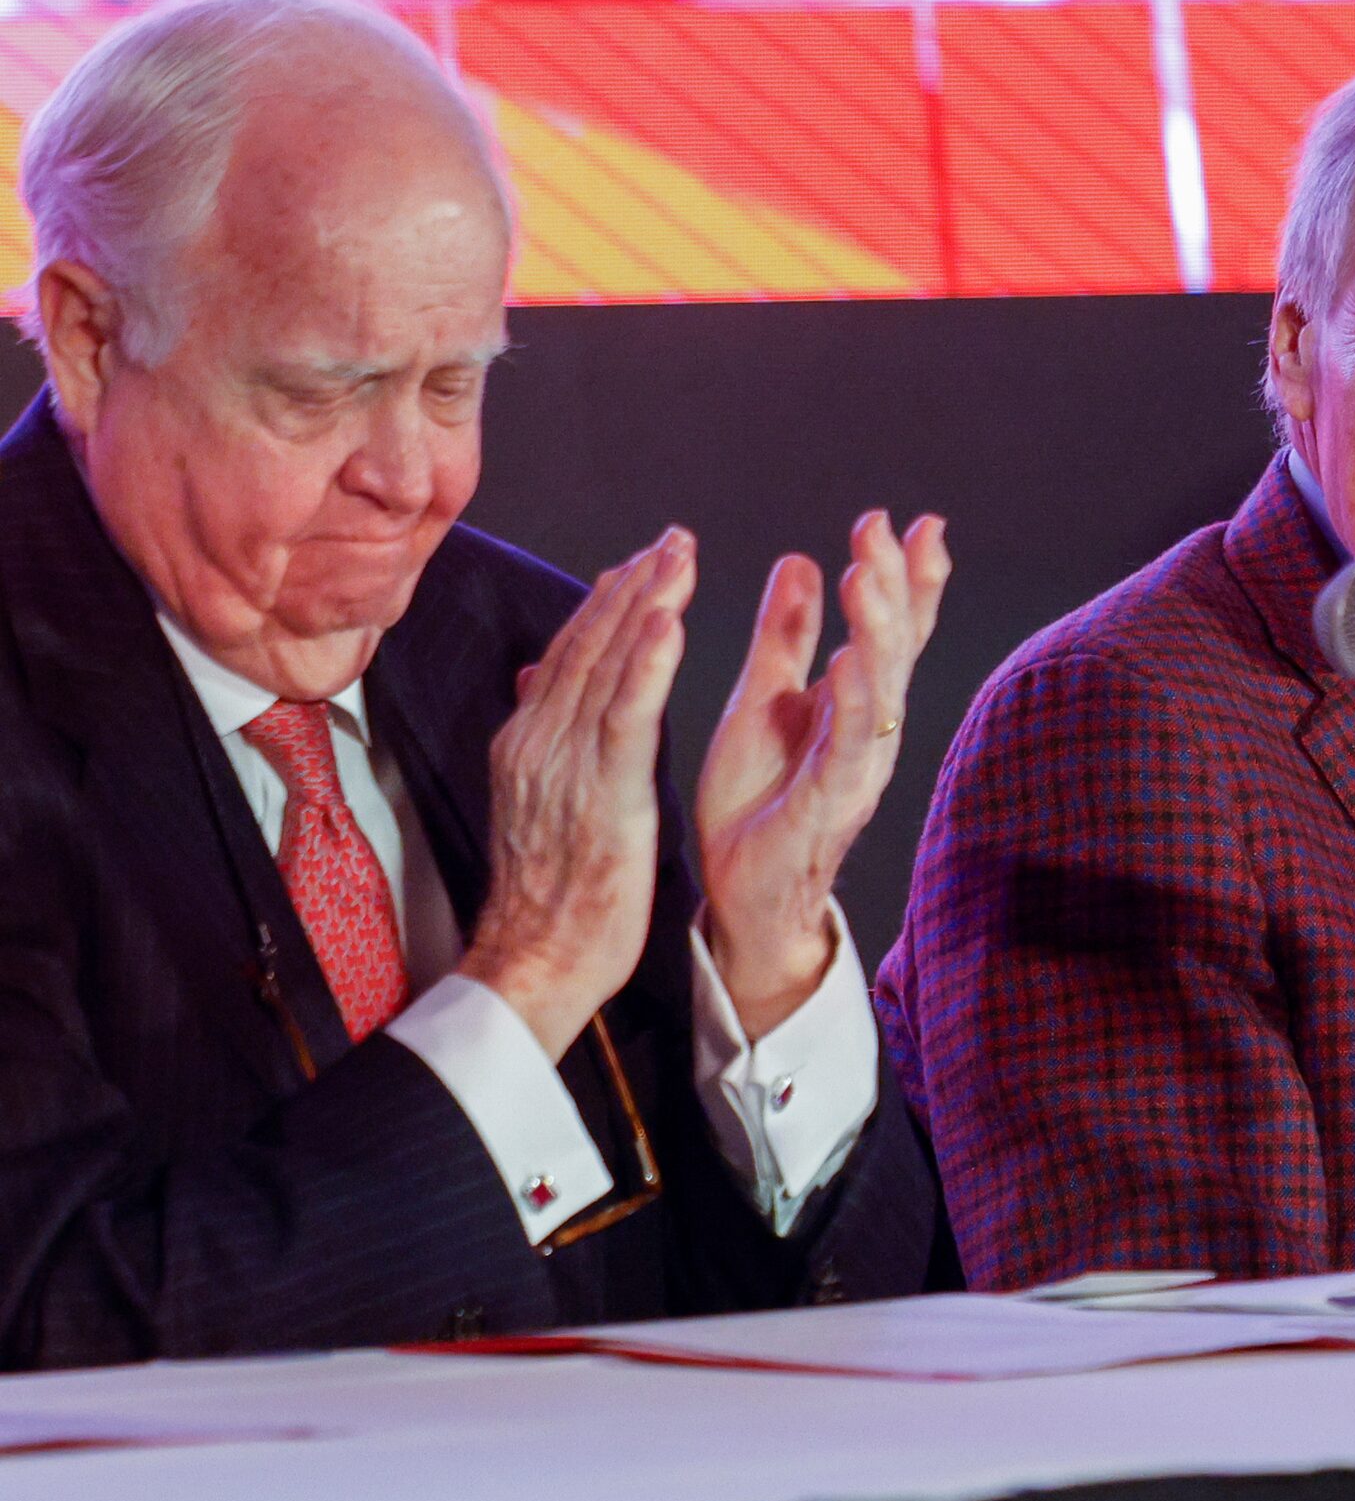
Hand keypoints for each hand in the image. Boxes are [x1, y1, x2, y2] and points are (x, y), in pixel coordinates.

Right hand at [461, 530, 696, 1060]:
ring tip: (680, 554)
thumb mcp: (539, 802)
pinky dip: (647, 664)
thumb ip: (544, 735)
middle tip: (677, 537)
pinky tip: (670, 620)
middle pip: (589, 645)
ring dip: (646, 603)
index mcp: (528, 743)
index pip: (572, 654)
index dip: (611, 602)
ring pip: (607, 667)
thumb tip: (539, 677)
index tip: (646, 559)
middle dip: (635, 584)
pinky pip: (625, 716)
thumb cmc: (549, 893)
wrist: (532, 963)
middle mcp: (539, 743)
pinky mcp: (600, 795)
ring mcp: (564, 766)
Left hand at [696, 512, 951, 1037]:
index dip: (909, 577)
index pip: (892, 628)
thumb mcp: (764, 699)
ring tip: (864, 576)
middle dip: (894, 584)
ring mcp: (857, 766)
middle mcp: (870, 729)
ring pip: (880, 690)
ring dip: (876, 631)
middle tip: (882, 529)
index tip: (917, 521)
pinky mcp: (829, 804)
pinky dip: (852, 703)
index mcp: (854, 701)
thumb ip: (786, 636)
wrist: (744, 893)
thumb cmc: (760, 799)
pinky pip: (847, 749)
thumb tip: (802, 561)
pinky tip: (849, 662)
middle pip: (895, 646)